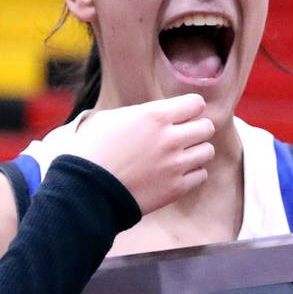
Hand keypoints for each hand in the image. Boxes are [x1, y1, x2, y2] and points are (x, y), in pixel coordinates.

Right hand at [65, 94, 214, 214]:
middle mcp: (170, 138)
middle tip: (182, 137)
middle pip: (207, 127)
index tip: (182, 116)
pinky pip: (201, 175)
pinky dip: (192, 173)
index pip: (197, 103)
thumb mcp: (111, 119)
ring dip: (196, 152)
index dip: (190, 109)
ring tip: (179, 156)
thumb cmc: (91, 151)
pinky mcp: (176, 188)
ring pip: (207, 151)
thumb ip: (142, 114)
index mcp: (155, 116)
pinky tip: (176, 173)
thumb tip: (156, 116)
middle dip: (196, 129)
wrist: (85, 189)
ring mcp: (175, 165)